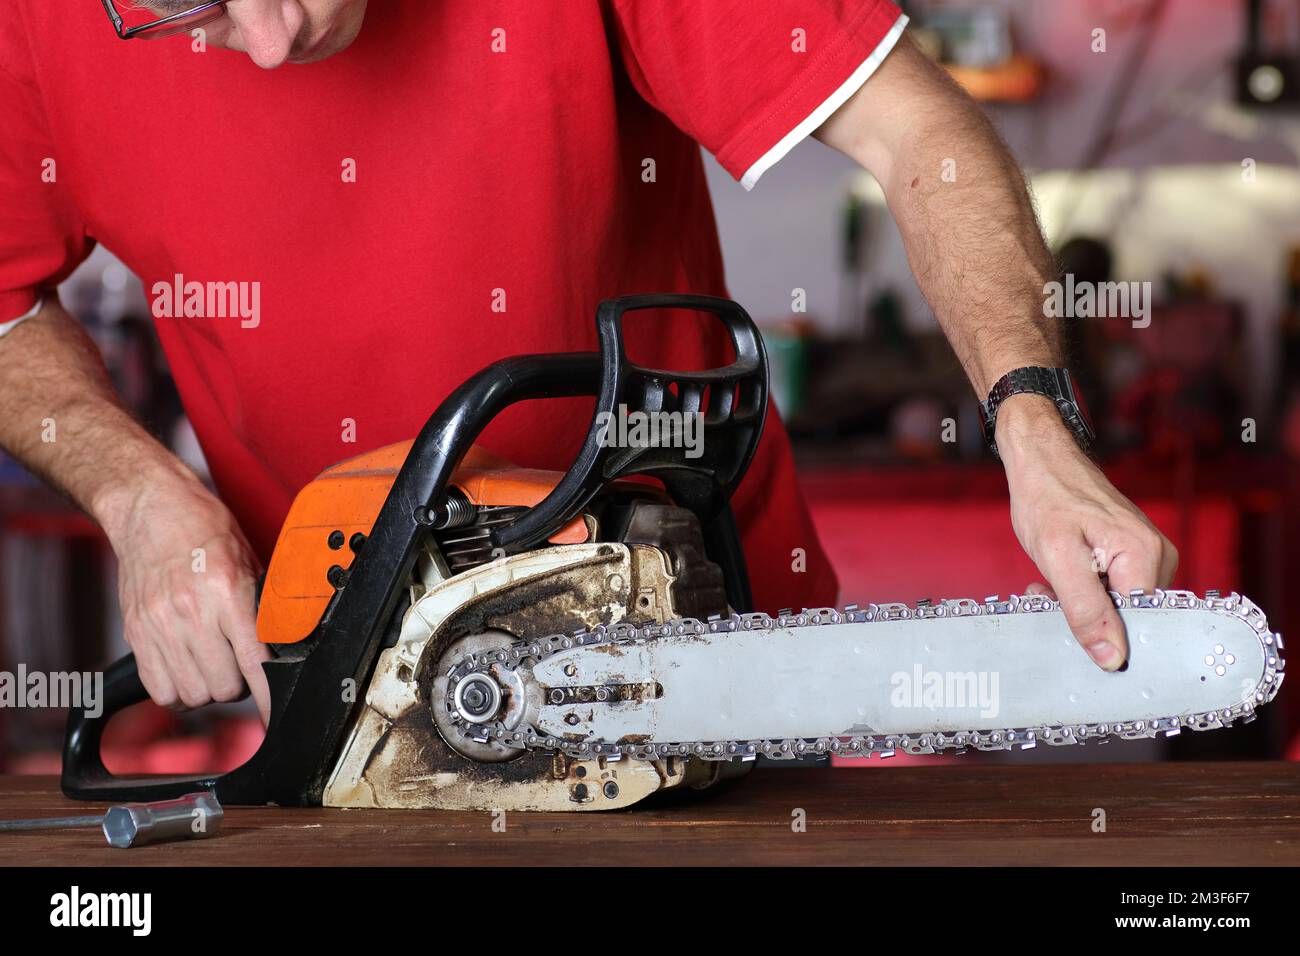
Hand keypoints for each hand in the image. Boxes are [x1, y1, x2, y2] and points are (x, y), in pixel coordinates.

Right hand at [97, 464, 271, 721]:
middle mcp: (192, 612)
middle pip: (224, 687)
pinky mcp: (136, 632)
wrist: (151, 509)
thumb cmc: (205, 530)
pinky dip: (177, 689)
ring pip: (193, 694)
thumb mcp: (248, 561)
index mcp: (228, 592)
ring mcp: (160, 625)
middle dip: (240, 686)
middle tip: (240, 666)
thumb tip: (278, 649)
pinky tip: (186, 668)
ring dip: (208, 688)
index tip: (275, 714)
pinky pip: (160, 689)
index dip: (269, 696)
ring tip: (212, 664)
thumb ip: (260, 607)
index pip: (255, 663)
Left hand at [997, 395, 1177, 670]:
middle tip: (1046, 597)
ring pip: (1118, 606)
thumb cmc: (1047, 497)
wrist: (1042, 460)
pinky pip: (1113, 590)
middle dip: (1088, 618)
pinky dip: (1083, 591)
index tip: (1067, 628)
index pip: (1141, 625)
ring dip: (1080, 605)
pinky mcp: (1132, 555)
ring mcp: (1148, 556)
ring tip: (1048, 582)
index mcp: (1146, 557)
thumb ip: (1085, 609)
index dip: (1104, 636)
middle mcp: (1158, 557)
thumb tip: (1113, 657)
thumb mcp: (1058, 557)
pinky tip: (1057, 578)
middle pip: (1130, 616)